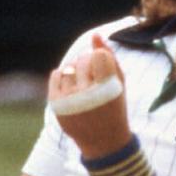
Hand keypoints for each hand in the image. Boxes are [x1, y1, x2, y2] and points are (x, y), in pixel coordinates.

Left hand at [47, 34, 131, 158]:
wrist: (103, 140)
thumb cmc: (114, 107)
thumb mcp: (119, 83)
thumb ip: (110, 57)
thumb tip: (95, 35)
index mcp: (108, 89)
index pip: (98, 56)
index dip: (101, 58)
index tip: (103, 69)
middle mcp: (88, 94)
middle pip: (83, 59)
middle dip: (88, 64)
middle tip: (94, 79)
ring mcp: (70, 99)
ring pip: (69, 66)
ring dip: (76, 70)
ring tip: (83, 84)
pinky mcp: (56, 103)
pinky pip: (56, 74)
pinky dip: (63, 76)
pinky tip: (71, 86)